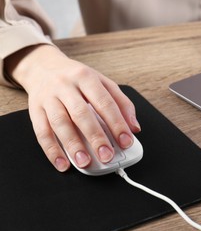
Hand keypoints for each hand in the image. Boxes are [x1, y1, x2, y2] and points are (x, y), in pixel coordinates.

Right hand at [6, 44, 140, 171]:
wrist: (44, 67)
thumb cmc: (78, 79)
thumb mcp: (102, 83)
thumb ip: (121, 103)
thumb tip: (134, 127)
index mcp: (86, 77)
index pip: (105, 102)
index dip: (117, 123)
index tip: (126, 141)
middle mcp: (66, 86)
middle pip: (81, 113)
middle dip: (96, 137)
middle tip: (107, 155)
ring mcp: (48, 98)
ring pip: (60, 123)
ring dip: (73, 145)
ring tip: (85, 162)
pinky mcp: (35, 110)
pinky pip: (41, 132)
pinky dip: (52, 150)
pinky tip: (62, 163)